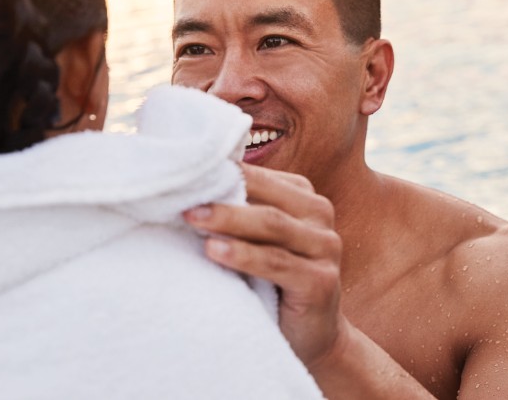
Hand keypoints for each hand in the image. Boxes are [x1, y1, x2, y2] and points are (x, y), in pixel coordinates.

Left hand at [183, 162, 343, 365]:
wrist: (313, 336)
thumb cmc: (274, 280)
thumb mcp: (259, 239)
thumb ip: (240, 211)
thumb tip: (186, 188)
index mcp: (303, 196)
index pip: (258, 175)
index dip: (222, 172)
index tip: (182, 174)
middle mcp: (319, 214)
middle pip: (264, 196)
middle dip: (221, 193)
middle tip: (182, 199)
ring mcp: (325, 247)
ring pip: (271, 223)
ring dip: (227, 220)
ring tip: (192, 219)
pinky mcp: (321, 281)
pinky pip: (276, 262)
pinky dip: (243, 255)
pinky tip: (214, 251)